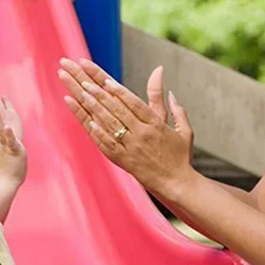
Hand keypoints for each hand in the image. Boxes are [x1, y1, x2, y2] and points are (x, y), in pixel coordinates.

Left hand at [58, 58, 194, 196]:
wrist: (177, 184)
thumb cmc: (180, 156)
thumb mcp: (184, 130)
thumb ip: (176, 109)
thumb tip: (170, 91)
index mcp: (156, 125)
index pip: (135, 103)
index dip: (119, 91)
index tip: (106, 79)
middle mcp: (142, 134)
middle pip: (118, 110)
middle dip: (100, 93)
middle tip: (84, 80)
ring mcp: (132, 148)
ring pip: (110, 125)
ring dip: (94, 107)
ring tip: (80, 93)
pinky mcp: (124, 161)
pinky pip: (108, 145)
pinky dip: (98, 132)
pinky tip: (87, 120)